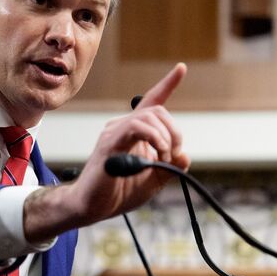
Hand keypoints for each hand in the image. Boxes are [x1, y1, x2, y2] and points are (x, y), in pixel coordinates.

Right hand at [24, 63, 189, 241]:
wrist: (92, 207)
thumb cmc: (118, 193)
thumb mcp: (152, 182)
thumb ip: (169, 168)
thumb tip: (185, 155)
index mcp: (134, 132)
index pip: (151, 102)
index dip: (167, 85)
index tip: (181, 68)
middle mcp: (123, 127)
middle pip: (158, 110)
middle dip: (174, 131)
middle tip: (173, 155)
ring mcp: (114, 132)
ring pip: (149, 117)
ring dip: (166, 137)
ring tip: (164, 158)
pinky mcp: (109, 143)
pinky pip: (135, 127)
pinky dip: (154, 137)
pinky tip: (157, 153)